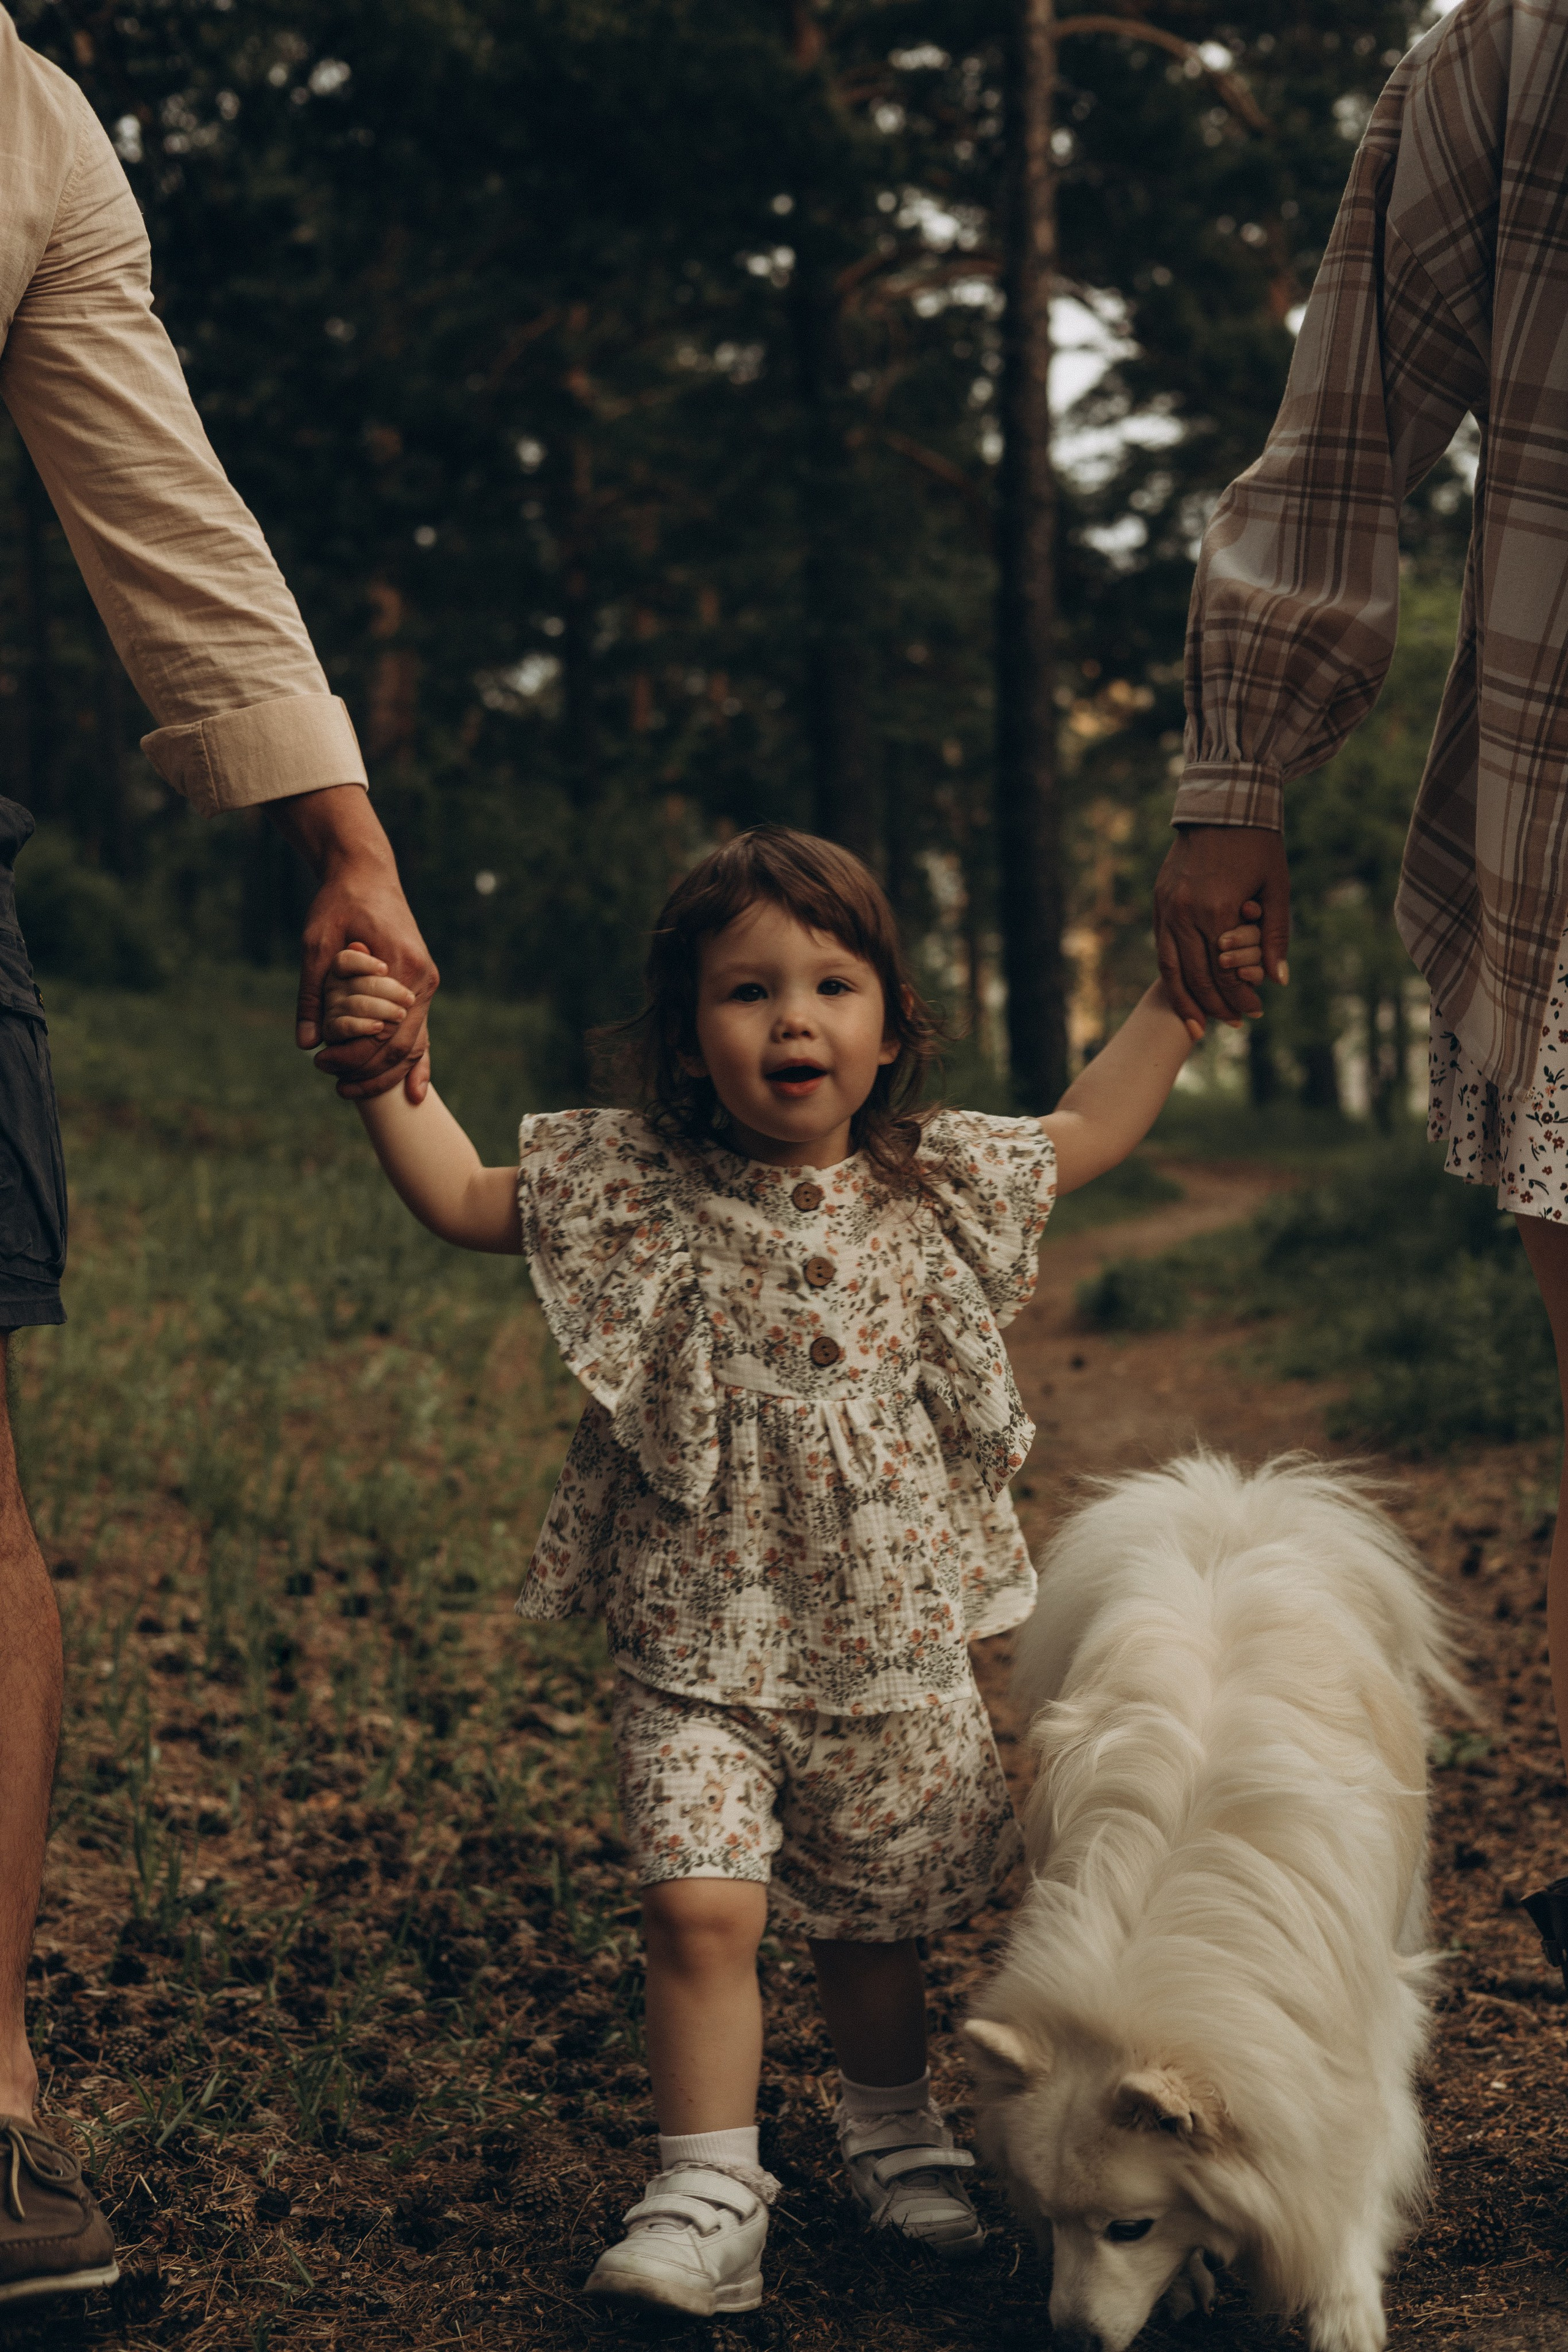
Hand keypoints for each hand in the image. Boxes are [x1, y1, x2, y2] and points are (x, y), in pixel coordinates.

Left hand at [271, 786, 437, 1102]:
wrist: (366, 873)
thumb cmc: (339, 903)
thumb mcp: (316, 944)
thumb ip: (313, 993)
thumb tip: (306, 1043)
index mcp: (402, 966)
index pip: (380, 1031)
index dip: (352, 1055)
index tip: (321, 1063)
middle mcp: (422, 980)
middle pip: (399, 1045)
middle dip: (367, 1071)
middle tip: (332, 1081)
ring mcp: (426, 986)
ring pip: (413, 1045)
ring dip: (386, 1073)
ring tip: (352, 1090)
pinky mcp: (421, 988)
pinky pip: (421, 1034)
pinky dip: (416, 1064)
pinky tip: (413, 1094)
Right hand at [1153, 824, 1289, 1034]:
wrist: (1222, 805)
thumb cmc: (1258, 845)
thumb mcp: (1277, 887)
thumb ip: (1275, 935)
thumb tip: (1278, 980)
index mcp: (1218, 909)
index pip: (1226, 971)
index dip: (1240, 997)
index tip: (1255, 1013)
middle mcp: (1186, 913)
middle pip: (1197, 976)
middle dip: (1216, 1006)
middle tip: (1233, 1024)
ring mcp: (1167, 908)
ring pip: (1172, 969)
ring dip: (1186, 1001)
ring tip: (1198, 1026)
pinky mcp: (1159, 902)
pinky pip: (1162, 949)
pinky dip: (1172, 976)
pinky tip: (1182, 992)